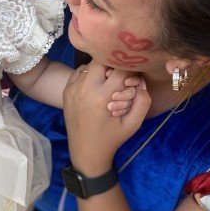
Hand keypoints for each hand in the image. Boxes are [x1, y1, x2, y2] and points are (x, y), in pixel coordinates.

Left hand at [63, 60, 150, 174]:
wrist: (86, 151)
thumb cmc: (112, 138)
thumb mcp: (133, 124)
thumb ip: (143, 101)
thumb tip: (140, 81)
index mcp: (102, 97)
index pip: (120, 69)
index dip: (130, 72)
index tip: (131, 81)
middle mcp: (85, 89)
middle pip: (102, 60)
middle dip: (114, 65)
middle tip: (119, 78)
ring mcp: (72, 88)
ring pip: (90, 64)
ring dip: (101, 69)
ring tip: (107, 84)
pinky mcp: (66, 90)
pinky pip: (80, 71)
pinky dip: (89, 74)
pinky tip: (96, 87)